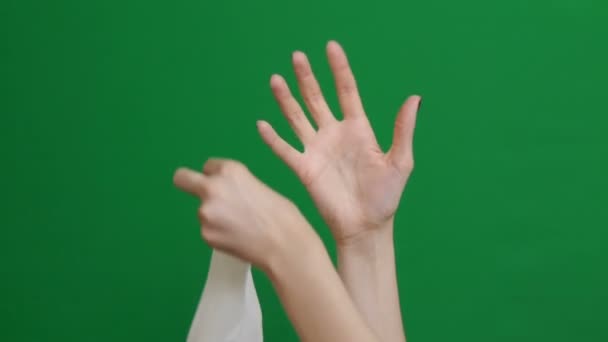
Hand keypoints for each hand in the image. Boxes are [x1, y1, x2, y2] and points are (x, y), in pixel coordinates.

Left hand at [173, 158, 317, 270]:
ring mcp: (205, 213)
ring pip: (202, 210)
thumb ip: (237, 186)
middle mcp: (212, 188)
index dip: (217, 176)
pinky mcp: (205, 235)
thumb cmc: (281, 215)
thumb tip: (228, 193)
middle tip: (196, 191)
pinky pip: (208, 230)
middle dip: (187, 182)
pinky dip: (219, 233)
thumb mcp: (259, 186)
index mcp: (229, 171)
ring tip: (241, 226)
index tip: (224, 185)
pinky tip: (238, 238)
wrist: (284, 245)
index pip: (208, 166)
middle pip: (182, 179)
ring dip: (215, 216)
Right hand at [257, 41, 420, 243]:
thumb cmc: (386, 197)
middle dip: (307, 77)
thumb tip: (415, 97)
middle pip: (316, 99)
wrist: (366, 227)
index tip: (331, 47)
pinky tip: (262, 124)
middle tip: (297, 56)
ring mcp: (317, 150)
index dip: (339, 69)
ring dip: (286, 100)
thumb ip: (403, 130)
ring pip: (297, 118)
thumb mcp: (400, 162)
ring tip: (276, 79)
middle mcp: (334, 135)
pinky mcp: (304, 169)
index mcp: (358, 130)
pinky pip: (285, 150)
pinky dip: (273, 138)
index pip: (346, 91)